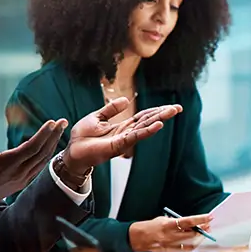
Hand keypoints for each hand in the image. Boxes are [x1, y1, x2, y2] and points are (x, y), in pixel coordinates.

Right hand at [0, 116, 66, 211]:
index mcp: (7, 164)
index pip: (32, 147)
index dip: (44, 134)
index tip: (52, 122)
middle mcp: (18, 172)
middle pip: (42, 152)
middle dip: (54, 136)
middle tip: (63, 122)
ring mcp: (22, 179)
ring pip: (43, 160)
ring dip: (53, 145)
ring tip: (59, 131)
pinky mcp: (22, 183)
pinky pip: (39, 168)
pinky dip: (47, 156)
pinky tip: (50, 147)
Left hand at [62, 97, 181, 175]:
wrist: (72, 151)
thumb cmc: (82, 136)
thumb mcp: (97, 117)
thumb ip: (111, 109)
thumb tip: (127, 100)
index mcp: (122, 126)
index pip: (143, 117)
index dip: (156, 110)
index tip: (170, 106)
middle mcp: (126, 133)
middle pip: (148, 121)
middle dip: (163, 114)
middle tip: (178, 108)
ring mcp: (124, 140)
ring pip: (145, 128)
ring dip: (159, 119)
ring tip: (172, 112)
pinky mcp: (119, 145)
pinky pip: (136, 137)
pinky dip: (147, 131)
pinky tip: (158, 125)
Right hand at [128, 214, 213, 251]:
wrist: (136, 238)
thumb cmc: (149, 227)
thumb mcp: (162, 220)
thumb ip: (175, 222)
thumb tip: (190, 223)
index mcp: (167, 225)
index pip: (188, 221)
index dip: (200, 219)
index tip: (209, 217)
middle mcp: (169, 236)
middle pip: (191, 234)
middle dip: (202, 230)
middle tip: (207, 226)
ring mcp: (169, 246)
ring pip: (189, 244)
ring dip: (198, 239)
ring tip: (202, 234)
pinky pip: (183, 251)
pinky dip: (189, 247)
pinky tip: (193, 243)